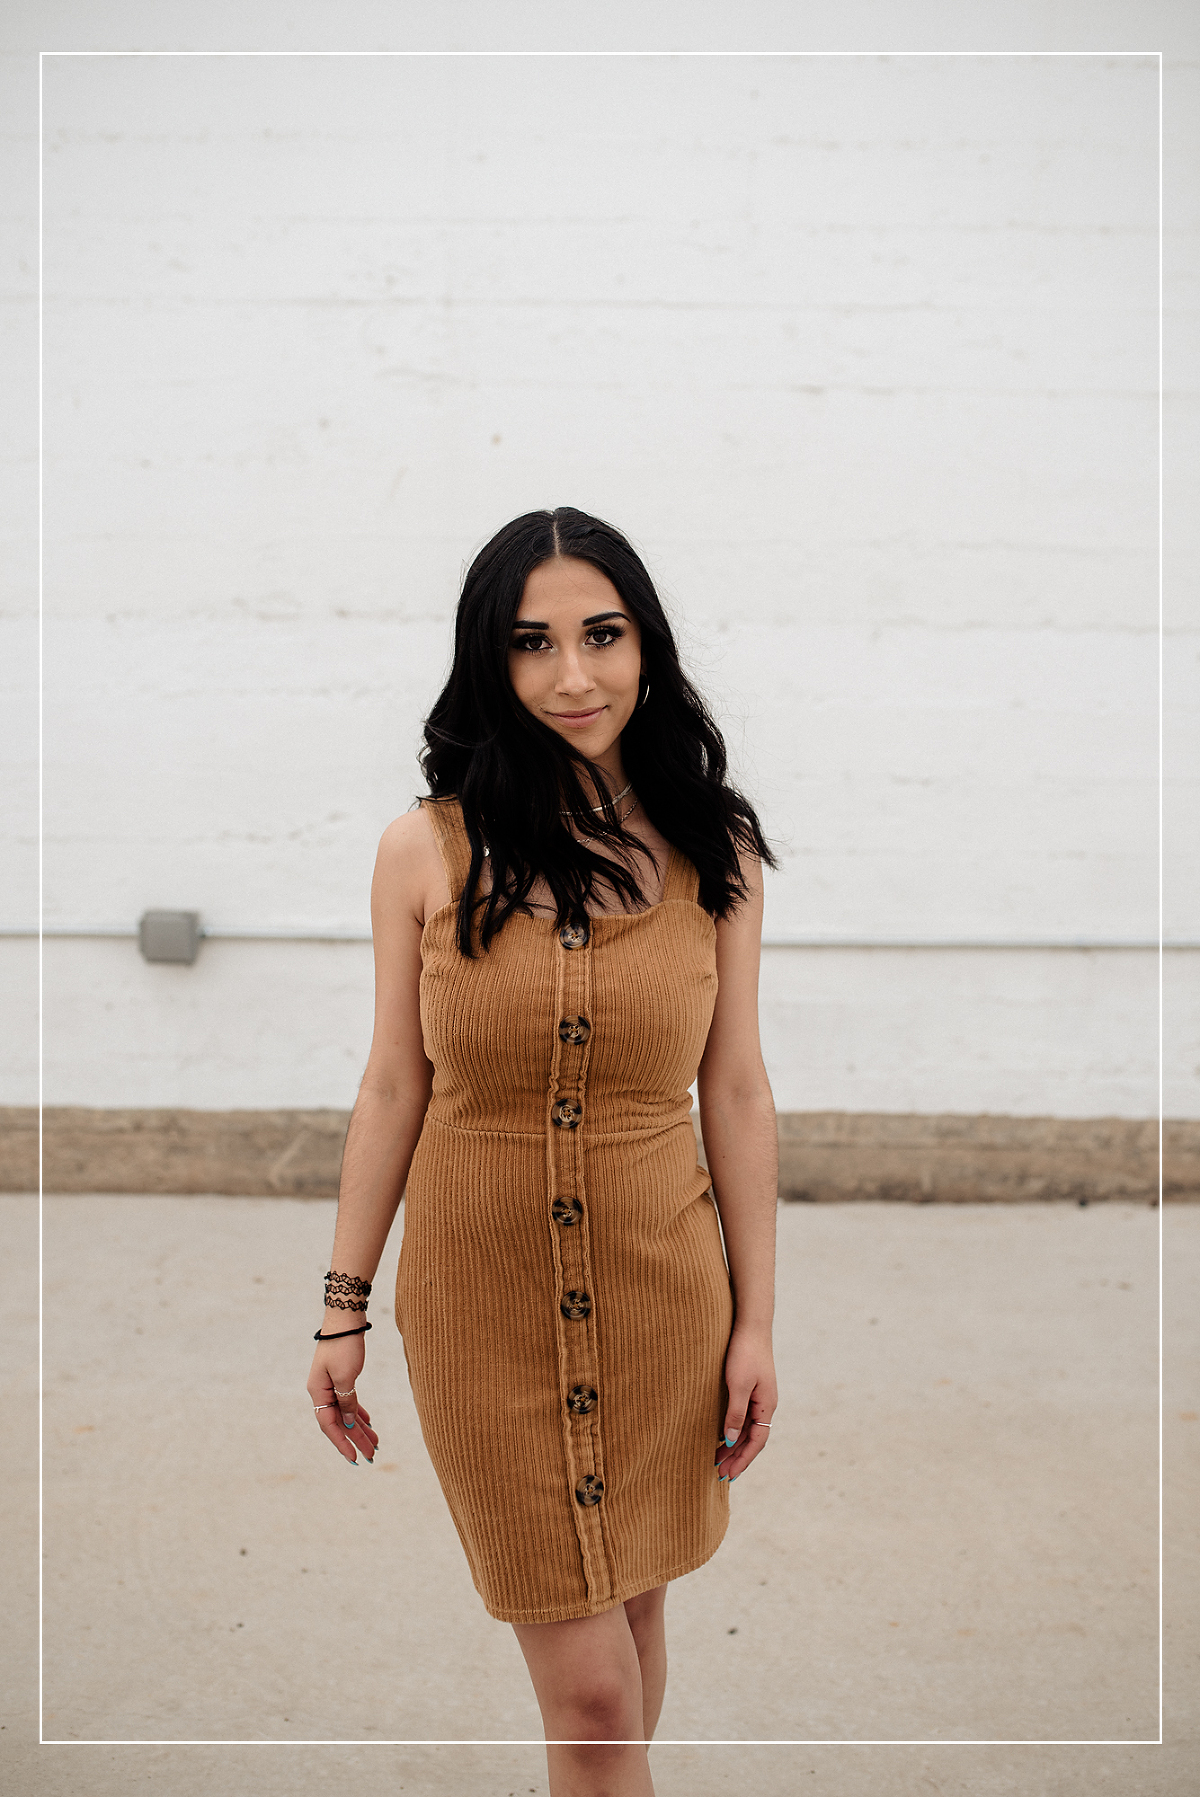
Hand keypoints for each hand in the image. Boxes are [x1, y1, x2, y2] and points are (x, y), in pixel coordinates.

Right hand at [307, 1338, 378, 1465]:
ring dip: (360, 1428)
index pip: (329, 1425)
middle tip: (372, 1456)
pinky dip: (359, 1412)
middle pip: (340, 1421)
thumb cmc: (344, 1345)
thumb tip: (351, 1422)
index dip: (342, 1442)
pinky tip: (368, 1422)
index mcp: (318, 1392)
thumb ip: (347, 1400)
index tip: (354, 1458)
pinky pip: (349, 1401)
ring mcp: (331, 1384)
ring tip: (375, 1443)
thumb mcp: (346, 1375)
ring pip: (346, 1412)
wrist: (345, 1319)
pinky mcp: (341, 1377)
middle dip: (356, 1439)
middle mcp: (322, 1391)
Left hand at [714, 1323, 776, 1482]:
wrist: (751, 1325)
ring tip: (717, 1459)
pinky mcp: (752, 1387)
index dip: (743, 1460)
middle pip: (753, 1439)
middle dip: (737, 1458)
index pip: (757, 1442)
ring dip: (734, 1445)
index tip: (728, 1476)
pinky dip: (734, 1430)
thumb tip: (731, 1440)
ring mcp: (760, 1396)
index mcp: (767, 1406)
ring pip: (748, 1429)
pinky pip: (744, 1417)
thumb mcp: (738, 1385)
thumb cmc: (744, 1353)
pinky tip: (722, 1434)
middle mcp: (766, 1404)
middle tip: (719, 1475)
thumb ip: (736, 1414)